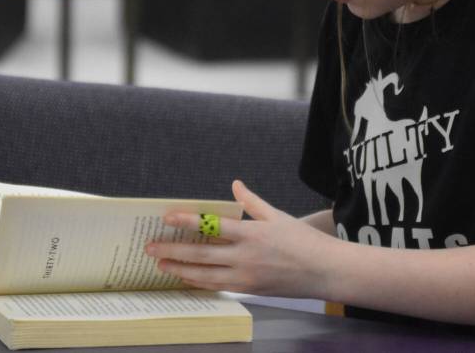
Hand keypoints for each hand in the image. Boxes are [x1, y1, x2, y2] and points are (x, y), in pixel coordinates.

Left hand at [145, 180, 333, 297]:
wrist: (324, 271)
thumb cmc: (303, 240)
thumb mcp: (277, 215)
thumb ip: (252, 202)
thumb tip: (235, 184)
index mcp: (252, 233)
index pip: (211, 225)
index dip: (187, 221)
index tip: (166, 217)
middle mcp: (245, 256)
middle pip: (201, 254)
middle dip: (173, 250)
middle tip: (150, 247)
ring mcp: (246, 276)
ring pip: (204, 274)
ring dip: (180, 269)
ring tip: (160, 264)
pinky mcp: (249, 290)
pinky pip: (218, 286)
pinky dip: (199, 281)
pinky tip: (186, 276)